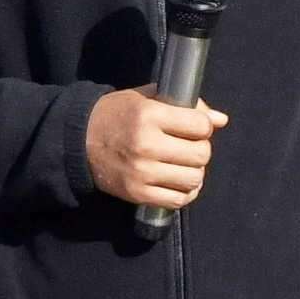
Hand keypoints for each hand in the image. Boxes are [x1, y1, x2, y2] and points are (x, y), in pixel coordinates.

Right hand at [86, 87, 223, 213]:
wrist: (78, 141)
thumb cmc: (116, 115)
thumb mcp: (146, 99)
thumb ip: (185, 105)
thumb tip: (221, 120)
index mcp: (149, 115)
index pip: (200, 125)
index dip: (203, 126)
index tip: (195, 127)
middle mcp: (146, 145)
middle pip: (201, 154)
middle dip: (200, 149)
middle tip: (189, 146)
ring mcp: (142, 173)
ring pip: (194, 178)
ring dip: (194, 171)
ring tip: (183, 164)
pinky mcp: (138, 194)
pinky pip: (178, 200)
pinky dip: (185, 192)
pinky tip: (178, 182)